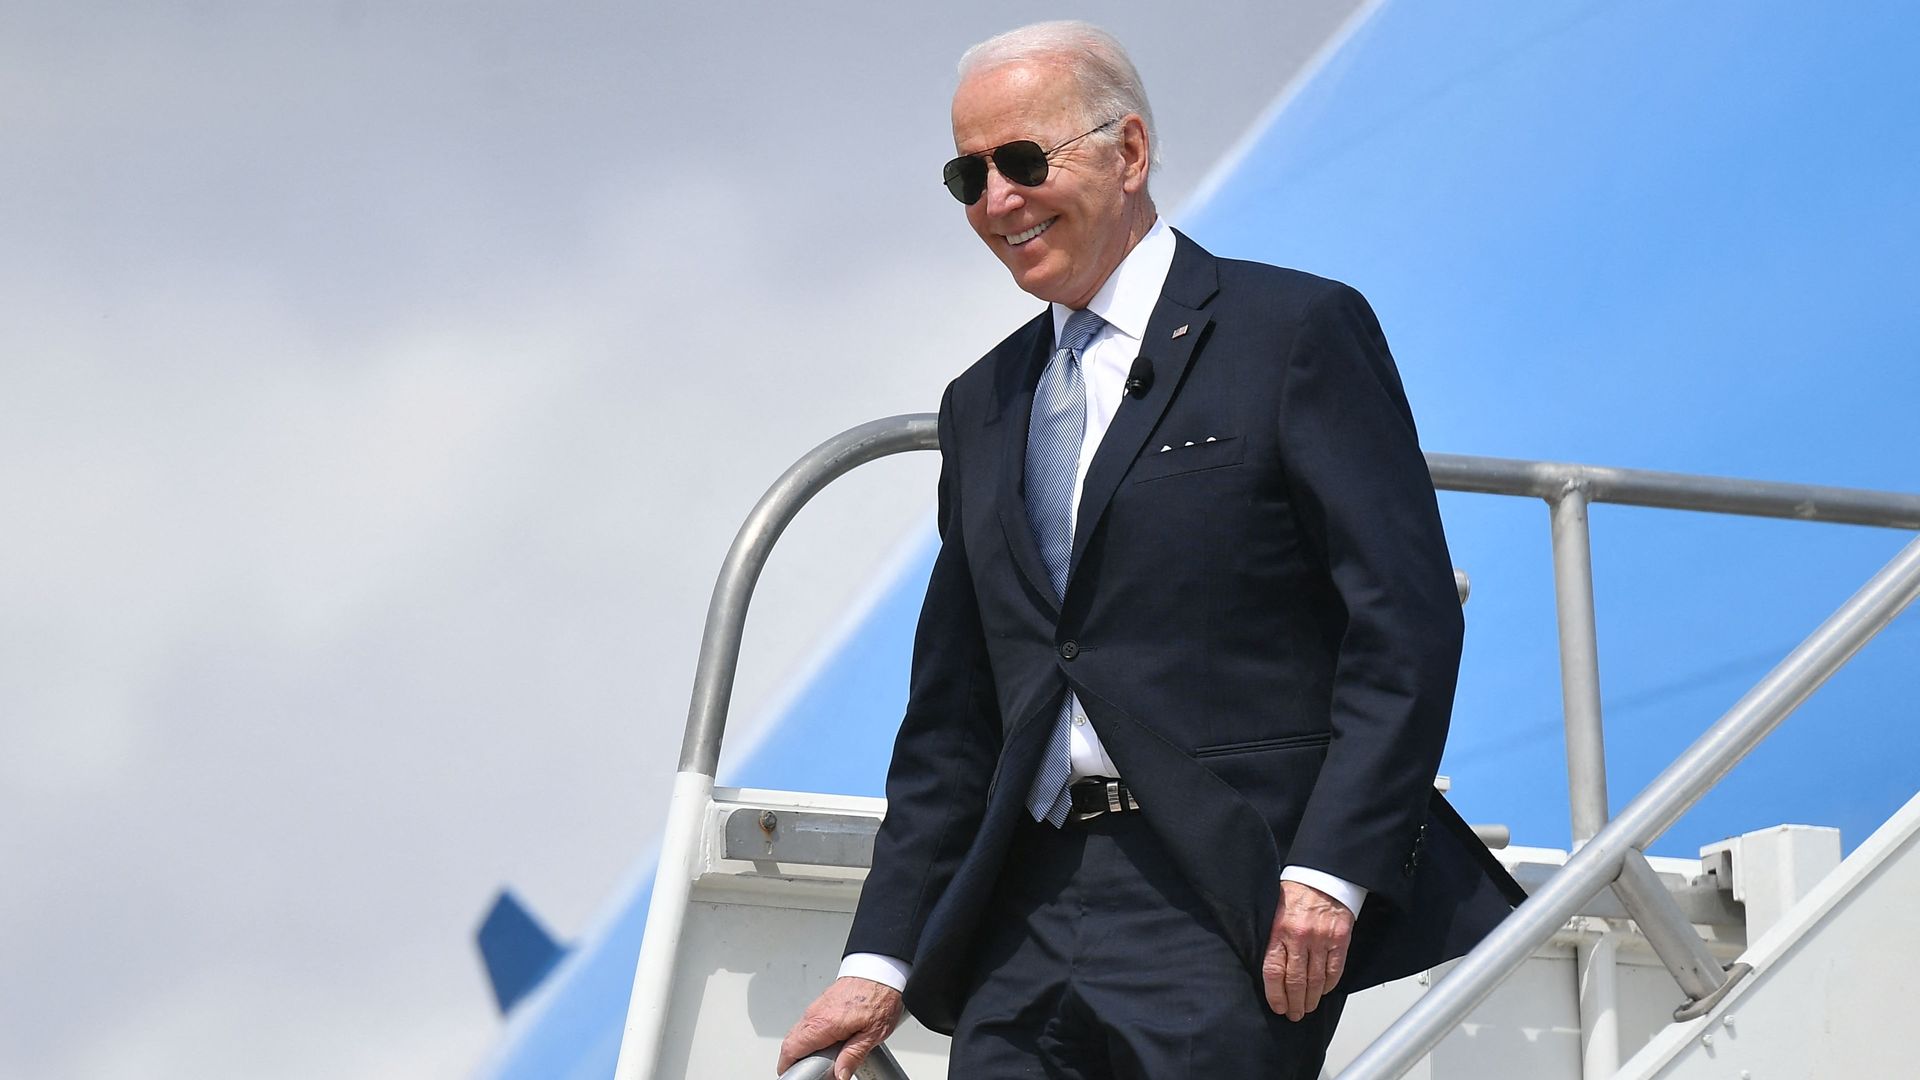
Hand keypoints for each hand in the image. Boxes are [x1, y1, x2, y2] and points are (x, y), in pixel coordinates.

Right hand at [776, 976, 904, 1078]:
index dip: (786, 1065)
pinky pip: (806, 1023)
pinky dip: (807, 1036)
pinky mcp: (822, 1002)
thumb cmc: (880, 997)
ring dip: (800, 1047)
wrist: (881, 970)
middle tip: (806, 1070)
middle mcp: (815, 1013)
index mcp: (823, 1024)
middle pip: (790, 1041)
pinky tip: (823, 1043)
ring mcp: (816, 1006)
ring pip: (797, 1031)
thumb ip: (853, 1056)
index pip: (791, 1048)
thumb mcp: (872, 1034)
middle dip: (792, 1058)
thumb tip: (840, 1075)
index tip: (793, 1076)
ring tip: (816, 1059)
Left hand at [1262, 879, 1354, 1020]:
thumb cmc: (1296, 892)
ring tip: (1307, 1009)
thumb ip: (1272, 938)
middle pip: (1295, 981)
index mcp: (1279, 930)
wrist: (1323, 875)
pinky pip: (1334, 970)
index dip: (1275, 994)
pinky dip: (1329, 985)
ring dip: (1311, 999)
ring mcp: (1321, 939)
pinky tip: (1323, 992)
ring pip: (1315, 980)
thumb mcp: (1274, 911)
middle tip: (1293, 1015)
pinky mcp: (1340, 939)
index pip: (1273, 971)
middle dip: (1294, 1003)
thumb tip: (1269, 969)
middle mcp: (1300, 937)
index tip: (1277, 1007)